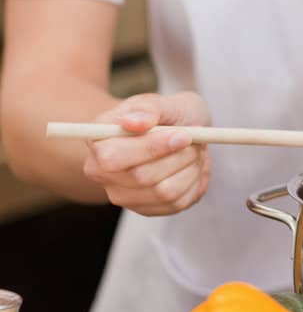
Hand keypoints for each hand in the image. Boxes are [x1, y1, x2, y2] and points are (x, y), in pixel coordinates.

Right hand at [82, 92, 210, 215]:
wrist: (182, 132)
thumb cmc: (169, 115)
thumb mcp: (165, 101)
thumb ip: (149, 108)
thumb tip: (131, 122)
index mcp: (98, 140)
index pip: (112, 157)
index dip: (151, 148)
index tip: (182, 135)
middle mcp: (102, 173)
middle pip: (141, 177)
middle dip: (177, 156)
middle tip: (191, 139)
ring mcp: (122, 195)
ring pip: (164, 192)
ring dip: (188, 168)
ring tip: (191, 151)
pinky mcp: (145, 209)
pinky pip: (177, 203)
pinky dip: (193, 182)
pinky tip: (190, 167)